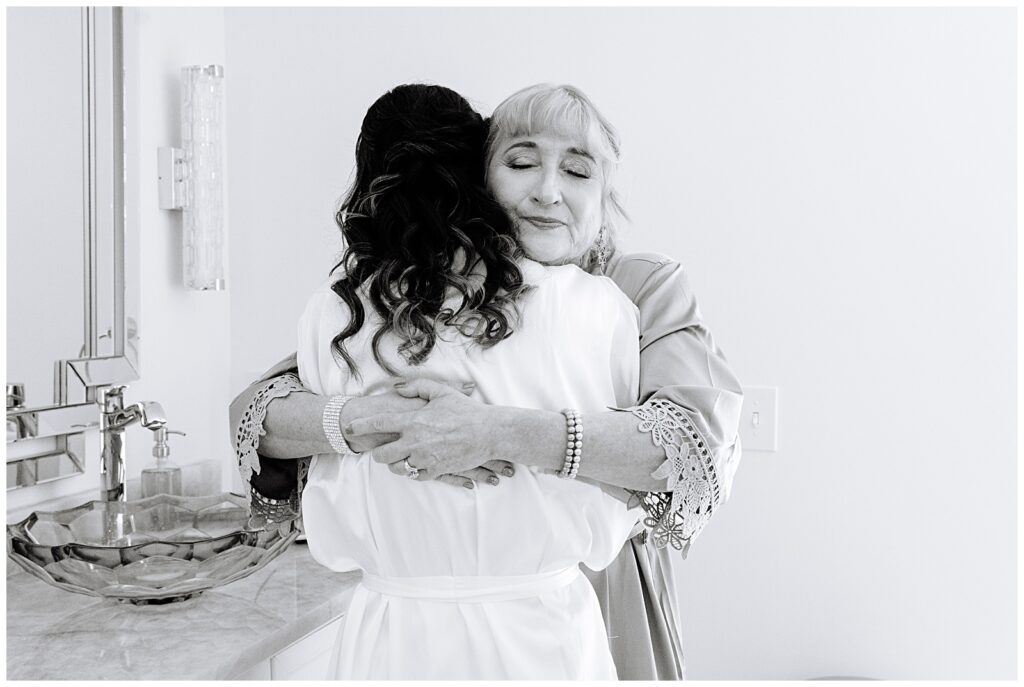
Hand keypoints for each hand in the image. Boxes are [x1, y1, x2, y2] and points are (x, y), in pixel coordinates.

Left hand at [346, 378, 515, 483]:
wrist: (488, 433)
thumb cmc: (466, 410)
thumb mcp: (442, 392)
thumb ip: (416, 387)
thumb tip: (397, 389)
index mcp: (413, 421)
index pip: (378, 424)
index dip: (360, 426)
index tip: (349, 428)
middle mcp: (414, 442)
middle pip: (382, 454)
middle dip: (377, 453)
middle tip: (379, 449)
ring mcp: (424, 458)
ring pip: (396, 468)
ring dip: (395, 463)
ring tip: (399, 458)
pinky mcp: (435, 471)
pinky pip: (415, 476)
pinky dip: (413, 471)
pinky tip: (416, 464)